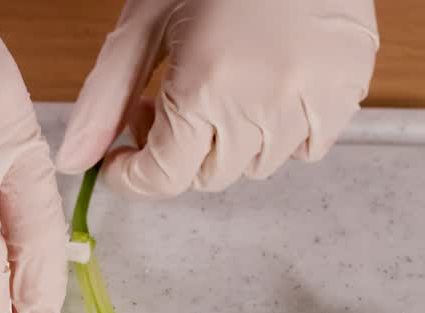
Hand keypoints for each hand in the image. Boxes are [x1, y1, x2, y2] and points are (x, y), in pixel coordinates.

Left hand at [56, 0, 378, 195]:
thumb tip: (75, 162)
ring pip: (257, 166)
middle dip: (179, 153)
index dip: (134, 176)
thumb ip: (106, 98)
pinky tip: (268, 87)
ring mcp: (313, 101)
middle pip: (207, 177)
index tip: (122, 161)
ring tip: (222, 88)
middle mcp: (262, 105)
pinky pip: (308, 146)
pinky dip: (283, 131)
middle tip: (166, 104)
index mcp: (206, 87)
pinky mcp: (349, 90)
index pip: (163, 178)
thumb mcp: (144, 22)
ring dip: (230, 143)